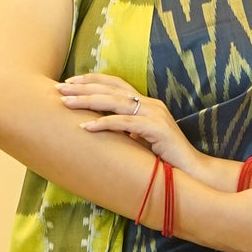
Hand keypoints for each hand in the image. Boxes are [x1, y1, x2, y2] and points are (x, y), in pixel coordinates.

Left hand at [56, 72, 202, 175]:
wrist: (192, 171)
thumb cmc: (166, 159)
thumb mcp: (141, 139)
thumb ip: (126, 129)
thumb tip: (102, 127)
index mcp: (147, 103)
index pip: (116, 83)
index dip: (92, 80)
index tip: (70, 82)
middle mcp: (151, 104)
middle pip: (111, 89)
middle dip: (83, 88)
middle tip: (60, 90)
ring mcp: (154, 115)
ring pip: (115, 102)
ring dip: (88, 102)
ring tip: (66, 104)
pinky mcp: (156, 129)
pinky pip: (125, 123)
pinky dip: (104, 124)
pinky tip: (86, 127)